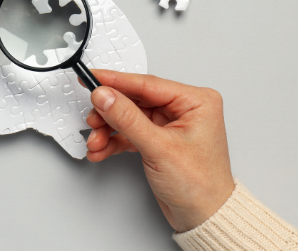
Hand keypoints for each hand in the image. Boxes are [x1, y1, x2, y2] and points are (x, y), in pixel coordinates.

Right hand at [85, 69, 234, 232]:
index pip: (148, 84)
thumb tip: (105, 96)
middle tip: (92, 116)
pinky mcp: (159, 140)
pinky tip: (102, 149)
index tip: (93, 78)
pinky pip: (131, 133)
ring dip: (109, 130)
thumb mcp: (160, 148)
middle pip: (135, 101)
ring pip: (129, 117)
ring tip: (96, 140)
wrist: (204, 218)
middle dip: (110, 112)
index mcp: (196, 101)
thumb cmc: (201, 186)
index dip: (116, 82)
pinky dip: (115, 141)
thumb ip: (127, 119)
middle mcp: (184, 109)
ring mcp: (170, 125)